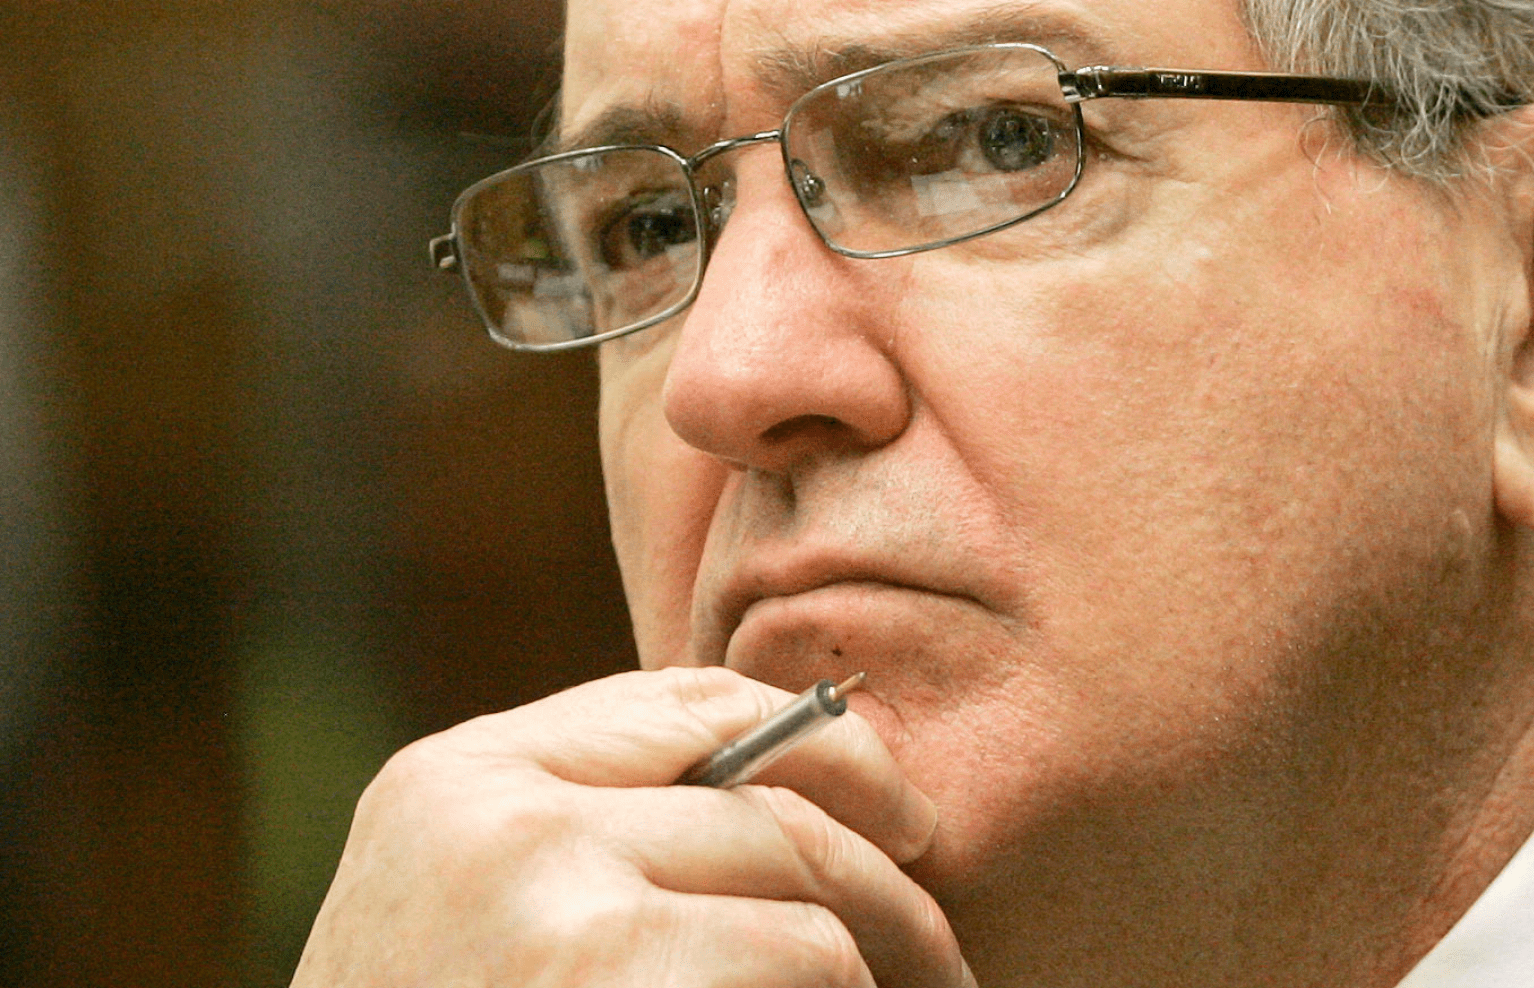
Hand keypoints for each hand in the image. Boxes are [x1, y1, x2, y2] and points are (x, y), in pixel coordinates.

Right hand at [291, 666, 970, 986]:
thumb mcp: (470, 913)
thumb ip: (594, 835)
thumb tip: (798, 804)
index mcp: (461, 780)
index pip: (688, 703)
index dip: (821, 743)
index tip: (899, 810)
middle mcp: (501, 819)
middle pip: (770, 806)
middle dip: (885, 879)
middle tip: (940, 954)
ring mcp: (553, 903)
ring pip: (805, 907)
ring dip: (878, 969)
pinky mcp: (610, 976)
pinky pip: (802, 965)